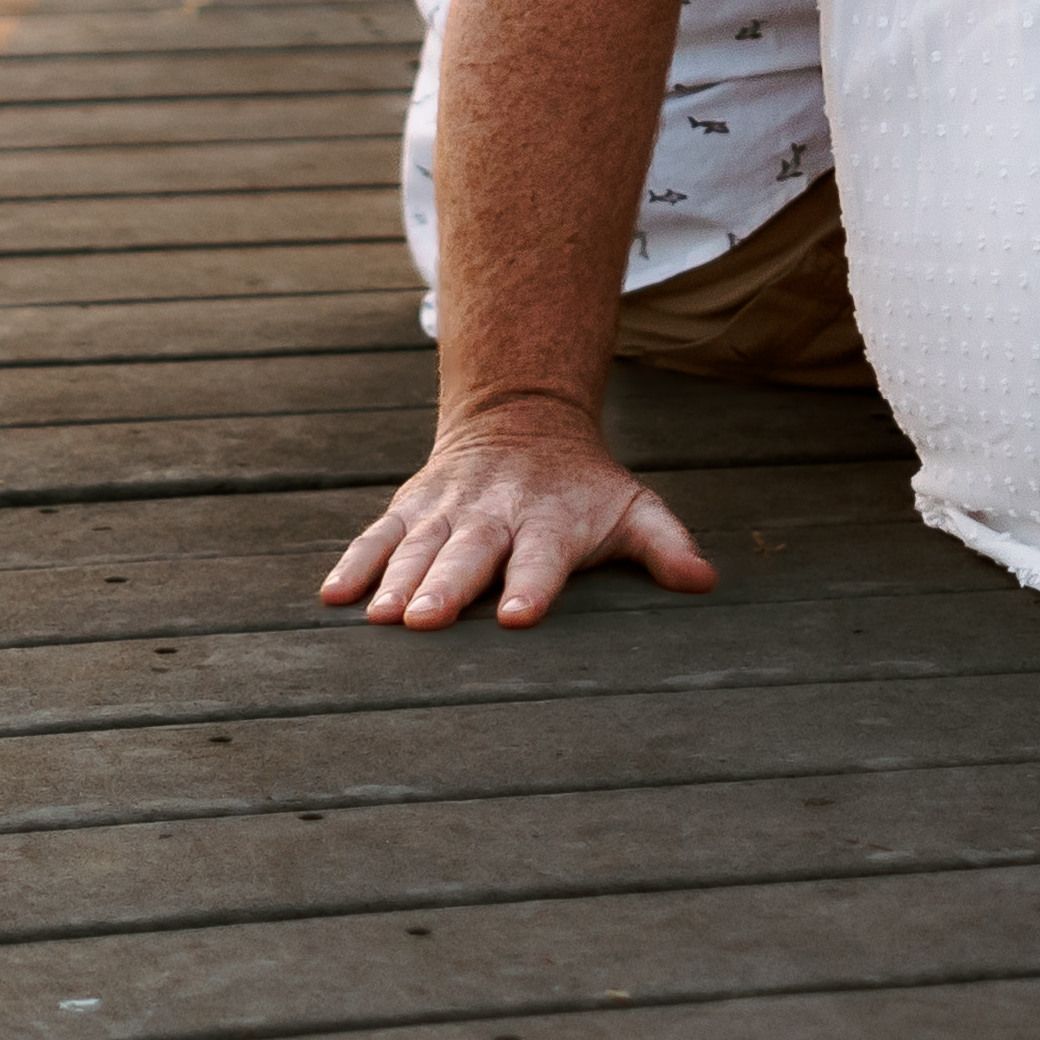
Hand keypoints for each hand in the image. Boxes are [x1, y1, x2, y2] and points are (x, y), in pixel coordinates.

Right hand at [320, 394, 720, 629]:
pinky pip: (379, 532)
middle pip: (470, 554)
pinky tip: (334, 595)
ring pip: (418, 544)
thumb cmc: (585, 487)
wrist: (524, 418)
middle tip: (425, 621)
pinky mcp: (413, 504)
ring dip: (396, 579)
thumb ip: (666, 544)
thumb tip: (705, 580)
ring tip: (379, 616)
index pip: (543, 558)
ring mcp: (449, 507)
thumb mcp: (634, 506)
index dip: (532, 586)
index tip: (516, 617)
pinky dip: (356, 560)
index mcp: (551, 520)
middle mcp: (496, 513)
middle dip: (446, 586)